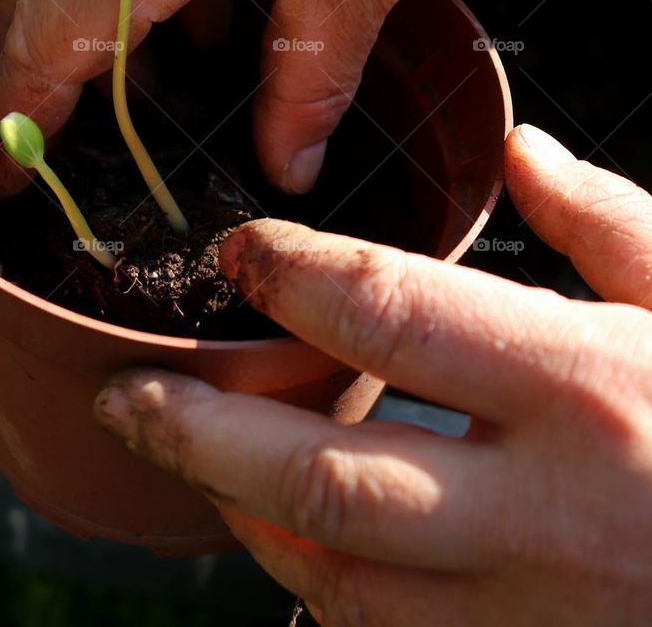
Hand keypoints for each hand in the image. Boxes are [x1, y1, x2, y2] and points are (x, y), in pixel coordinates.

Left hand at [94, 125, 651, 625]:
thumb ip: (607, 220)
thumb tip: (518, 151)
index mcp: (587, 385)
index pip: (396, 313)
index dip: (295, 274)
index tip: (238, 250)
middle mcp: (547, 509)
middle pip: (324, 477)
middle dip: (202, 434)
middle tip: (127, 395)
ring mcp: (536, 613)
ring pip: (337, 582)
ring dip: (248, 521)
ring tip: (195, 459)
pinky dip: (325, 595)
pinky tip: (296, 544)